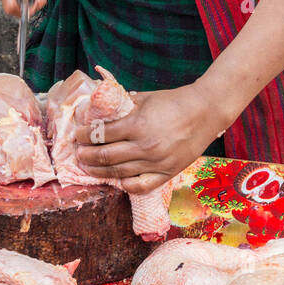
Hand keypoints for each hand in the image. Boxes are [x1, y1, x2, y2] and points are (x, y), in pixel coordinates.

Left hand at [74, 84, 226, 191]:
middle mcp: (145, 147)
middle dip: (87, 155)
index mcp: (138, 125)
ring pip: (119, 173)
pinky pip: (141, 186)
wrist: (205, 112)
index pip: (101, 134)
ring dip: (99, 171)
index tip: (78, 135)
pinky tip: (116, 181)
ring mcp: (156, 163)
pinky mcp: (167, 173)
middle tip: (78, 153)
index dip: (86, 135)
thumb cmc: (174, 101)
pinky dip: (125, 185)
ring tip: (88, 167)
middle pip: (105, 157)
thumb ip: (123, 106)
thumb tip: (101, 110)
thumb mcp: (145, 98)